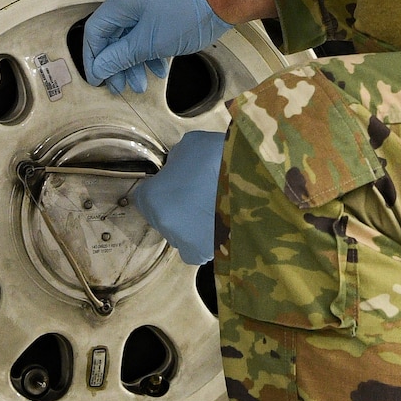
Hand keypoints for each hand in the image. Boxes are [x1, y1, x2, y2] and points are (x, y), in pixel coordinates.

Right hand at [82, 0, 231, 92]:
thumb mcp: (151, 43)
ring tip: (140, 83)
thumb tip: (100, 68)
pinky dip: (147, 46)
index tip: (98, 79)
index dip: (94, 58)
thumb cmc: (192, 14)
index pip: (95, 30)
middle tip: (120, 86)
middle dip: (117, 63)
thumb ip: (121, 57)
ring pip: (131, 32)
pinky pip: (145, 25)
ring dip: (134, 59)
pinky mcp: (161, 0)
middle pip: (113, 32)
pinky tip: (156, 67)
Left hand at [133, 130, 226, 264]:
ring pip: (181, 234)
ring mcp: (186, 243)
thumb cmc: (221, 159)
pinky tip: (221, 225)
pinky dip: (206, 239)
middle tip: (200, 193)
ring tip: (216, 209)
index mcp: (153, 197)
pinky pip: (198, 248)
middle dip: (176, 206)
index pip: (143, 197)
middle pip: (162, 216)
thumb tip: (177, 170)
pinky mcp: (208, 255)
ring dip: (191, 224)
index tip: (175, 182)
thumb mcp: (190, 146)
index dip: (160, 187)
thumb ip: (176, 162)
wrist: (256, 184)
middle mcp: (164, 225)